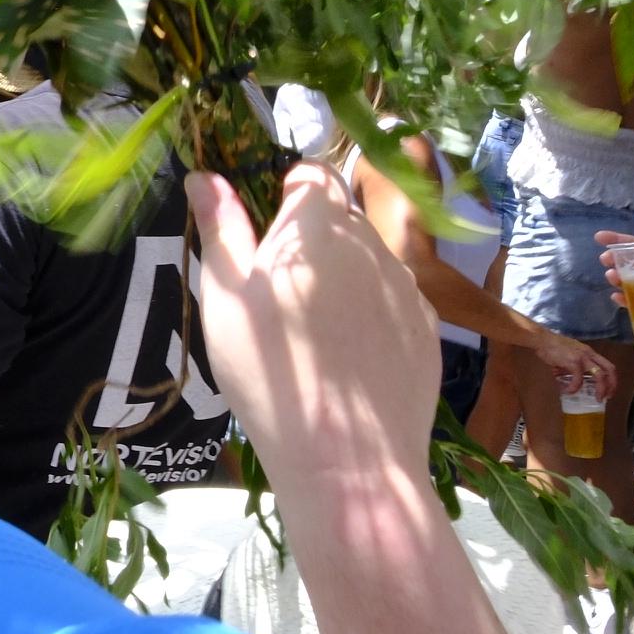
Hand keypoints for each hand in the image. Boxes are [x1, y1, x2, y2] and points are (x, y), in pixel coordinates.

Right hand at [187, 162, 440, 492]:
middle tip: (279, 291)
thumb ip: (221, 229)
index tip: (266, 229)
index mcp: (318, 227)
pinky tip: (351, 358)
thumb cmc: (271, 372)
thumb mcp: (226, 299)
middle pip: (344, 217)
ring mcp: (408, 289)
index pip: (314, 174)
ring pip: (372, 259)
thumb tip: (203, 175)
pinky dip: (373, 313)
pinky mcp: (430, 330)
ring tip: (316, 331)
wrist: (348, 459)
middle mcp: (373, 245)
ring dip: (345, 274)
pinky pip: (395, 301)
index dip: (289, 191)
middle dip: (315, 237)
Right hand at [531, 329, 618, 400]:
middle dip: (611, 385)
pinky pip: (578, 379)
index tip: (609, 389)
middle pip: (609, 369)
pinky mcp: (573, 361)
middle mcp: (589, 354)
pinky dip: (575, 387)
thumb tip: (568, 380)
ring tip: (597, 398)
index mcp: (589, 352)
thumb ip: (571, 367)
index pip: (607, 365)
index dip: (612, 379)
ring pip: (599, 375)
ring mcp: (582, 357)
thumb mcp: (567, 355)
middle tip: (608, 396)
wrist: (541, 339)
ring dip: (601, 389)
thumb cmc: (552, 346)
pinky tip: (568, 391)